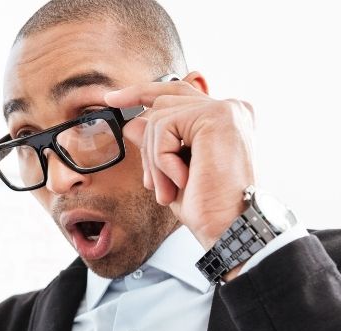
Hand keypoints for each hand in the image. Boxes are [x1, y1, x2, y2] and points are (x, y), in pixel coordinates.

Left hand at [104, 74, 255, 249]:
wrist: (227, 227)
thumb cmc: (206, 207)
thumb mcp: (171, 171)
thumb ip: (157, 143)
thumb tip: (132, 122)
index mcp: (223, 118)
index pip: (176, 93)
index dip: (141, 93)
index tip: (111, 99)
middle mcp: (229, 108)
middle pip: (163, 103)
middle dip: (147, 146)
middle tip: (151, 184)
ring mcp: (224, 109)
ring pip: (159, 118)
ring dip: (154, 161)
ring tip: (168, 191)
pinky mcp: (216, 115)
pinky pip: (165, 127)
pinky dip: (162, 160)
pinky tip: (181, 181)